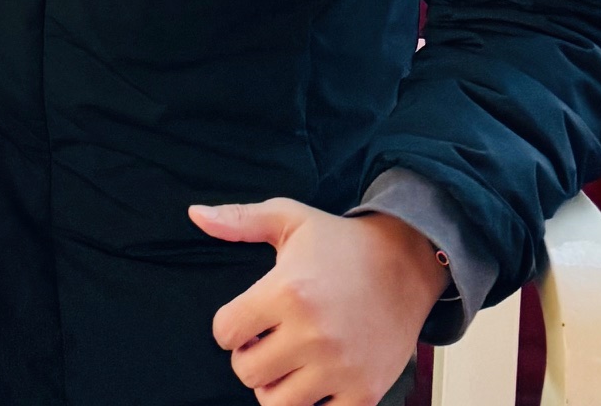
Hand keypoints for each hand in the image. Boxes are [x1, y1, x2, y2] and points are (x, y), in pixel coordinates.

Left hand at [188, 198, 444, 405]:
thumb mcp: (288, 219)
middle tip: (265, 342)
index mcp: (287, 291)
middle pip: (246, 372)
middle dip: (249, 358)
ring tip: (287, 363)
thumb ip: (238, 220)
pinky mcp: (365, 392)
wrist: (405, 264)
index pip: (225, 331)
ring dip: (275, 386)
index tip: (244, 321)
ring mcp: (340, 368)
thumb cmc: (341, 243)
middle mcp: (312, 334)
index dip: (228, 327)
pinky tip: (315, 381)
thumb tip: (195, 215)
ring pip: (277, 404)